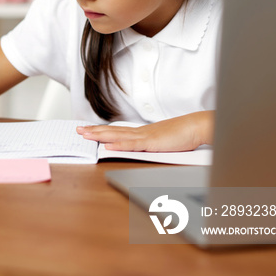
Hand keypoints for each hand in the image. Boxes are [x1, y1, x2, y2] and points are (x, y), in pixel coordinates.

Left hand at [76, 111, 213, 151]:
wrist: (197, 127)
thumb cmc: (185, 135)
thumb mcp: (166, 142)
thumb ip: (155, 145)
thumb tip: (149, 149)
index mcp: (144, 133)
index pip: (118, 131)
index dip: (102, 130)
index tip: (89, 130)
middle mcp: (141, 133)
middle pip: (113, 131)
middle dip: (94, 131)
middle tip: (78, 130)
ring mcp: (145, 137)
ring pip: (118, 136)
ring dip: (100, 135)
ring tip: (85, 135)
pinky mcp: (151, 143)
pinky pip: (131, 144)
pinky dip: (118, 144)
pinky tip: (107, 145)